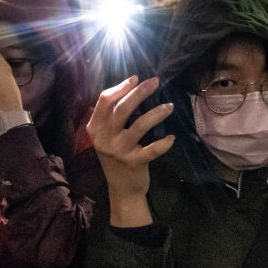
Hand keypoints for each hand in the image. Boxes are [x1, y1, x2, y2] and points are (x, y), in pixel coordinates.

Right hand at [86, 76, 174, 226]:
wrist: (122, 189)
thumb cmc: (118, 156)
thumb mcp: (107, 137)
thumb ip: (111, 117)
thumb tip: (130, 89)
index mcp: (96, 129)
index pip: (104, 101)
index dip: (120, 87)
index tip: (136, 78)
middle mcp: (104, 139)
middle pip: (121, 109)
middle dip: (139, 92)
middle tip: (155, 82)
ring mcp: (118, 151)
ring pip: (139, 125)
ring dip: (156, 113)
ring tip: (169, 106)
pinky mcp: (133, 163)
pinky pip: (152, 150)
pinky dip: (164, 143)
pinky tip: (171, 138)